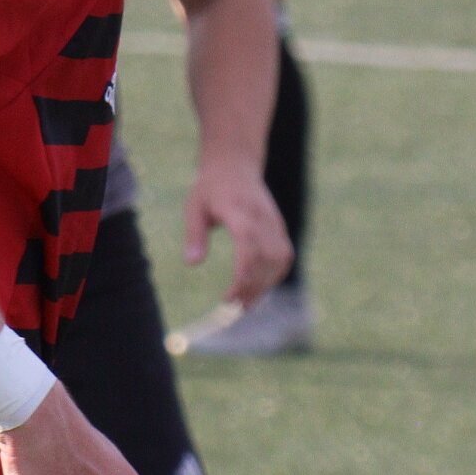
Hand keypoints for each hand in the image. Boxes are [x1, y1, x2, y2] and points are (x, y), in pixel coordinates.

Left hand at [182, 161, 291, 308]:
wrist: (236, 166)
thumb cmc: (211, 189)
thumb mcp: (194, 207)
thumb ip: (194, 234)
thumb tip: (192, 264)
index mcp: (239, 210)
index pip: (248, 242)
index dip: (244, 270)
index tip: (231, 294)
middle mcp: (262, 217)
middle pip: (265, 258)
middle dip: (252, 286)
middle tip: (234, 308)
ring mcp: (274, 223)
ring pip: (278, 260)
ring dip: (264, 285)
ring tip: (245, 304)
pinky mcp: (280, 229)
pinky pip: (283, 257)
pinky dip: (274, 276)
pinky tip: (257, 289)